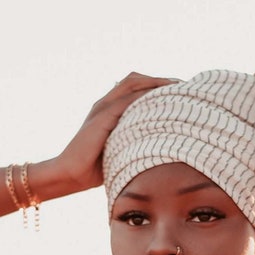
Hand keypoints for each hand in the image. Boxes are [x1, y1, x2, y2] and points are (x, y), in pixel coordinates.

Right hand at [58, 72, 179, 192]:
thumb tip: (161, 146)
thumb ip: (134, 140)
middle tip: (184, 85)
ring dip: (156, 84)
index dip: (157, 84)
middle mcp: (105, 103)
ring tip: (178, 88)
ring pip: (132, 85)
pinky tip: (163, 102)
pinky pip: (127, 101)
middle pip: (135, 79)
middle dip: (160, 79)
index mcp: (109, 108)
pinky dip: (146, 97)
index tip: (180, 89)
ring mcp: (102, 108)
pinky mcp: (101, 118)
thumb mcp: (120, 149)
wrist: (70, 174)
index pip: (136, 86)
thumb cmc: (95, 168)